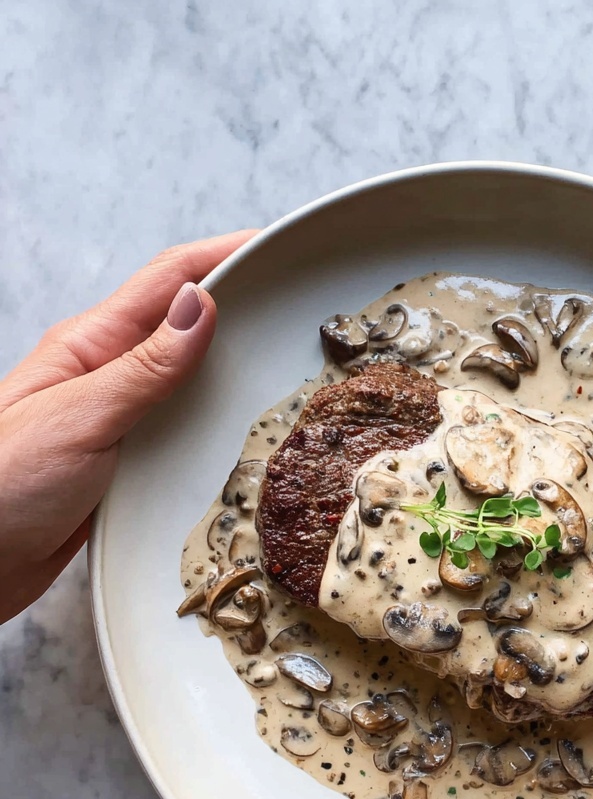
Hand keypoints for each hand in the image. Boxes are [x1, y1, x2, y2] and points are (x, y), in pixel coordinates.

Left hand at [0, 231, 255, 623]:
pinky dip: (214, 423)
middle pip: (184, 325)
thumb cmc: (1, 487)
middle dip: (239, 306)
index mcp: (90, 346)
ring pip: (188, 380)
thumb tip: (200, 307)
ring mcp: (117, 421)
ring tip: (284, 364)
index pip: (168, 281)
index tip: (274, 247)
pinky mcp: (124, 465)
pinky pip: (179, 431)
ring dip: (232, 367)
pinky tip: (239, 433)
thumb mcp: (80, 419)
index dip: (223, 256)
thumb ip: (144, 368)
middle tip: (295, 306)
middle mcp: (107, 377)